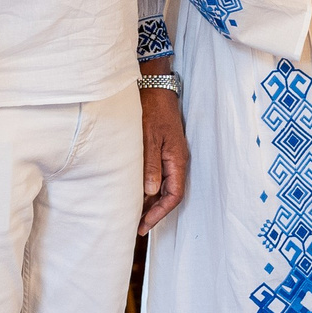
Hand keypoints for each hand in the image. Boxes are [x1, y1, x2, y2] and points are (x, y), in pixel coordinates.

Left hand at [139, 86, 188, 233]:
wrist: (155, 87)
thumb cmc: (152, 110)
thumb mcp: (149, 138)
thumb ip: (150, 165)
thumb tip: (150, 192)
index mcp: (177, 160)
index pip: (174, 195)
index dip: (159, 213)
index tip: (144, 225)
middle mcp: (177, 161)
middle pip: (170, 194)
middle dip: (155, 212)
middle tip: (136, 225)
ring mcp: (172, 156)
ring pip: (164, 186)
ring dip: (151, 201)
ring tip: (134, 214)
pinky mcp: (164, 150)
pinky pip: (160, 175)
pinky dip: (150, 187)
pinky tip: (137, 192)